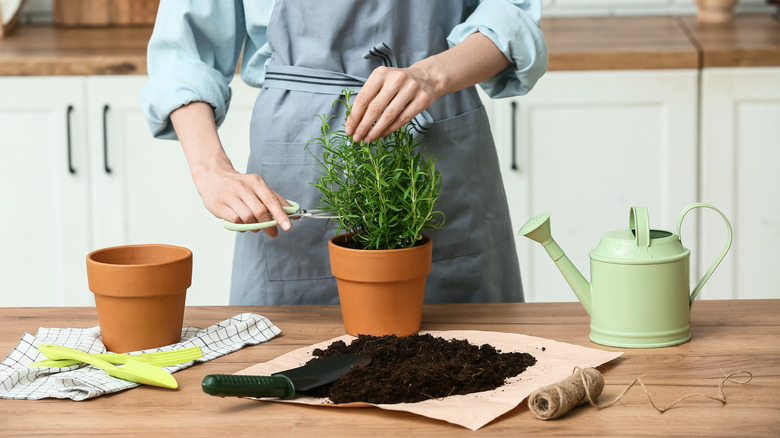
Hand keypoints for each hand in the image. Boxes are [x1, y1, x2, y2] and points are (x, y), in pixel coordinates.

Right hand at [170, 101, 291, 237]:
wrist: (213, 177)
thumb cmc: (240, 185)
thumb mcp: (258, 187)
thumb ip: (276, 199)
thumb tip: (294, 213)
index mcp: (256, 182)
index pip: (271, 200)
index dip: (281, 215)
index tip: (288, 227)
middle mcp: (243, 187)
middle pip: (260, 211)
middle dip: (269, 225)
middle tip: (273, 233)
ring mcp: (230, 196)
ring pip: (248, 217)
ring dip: (254, 226)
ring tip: (256, 226)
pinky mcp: (219, 205)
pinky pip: (235, 221)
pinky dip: (242, 226)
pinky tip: (243, 224)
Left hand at [345, 65, 440, 142]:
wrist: (427, 77)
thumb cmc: (398, 83)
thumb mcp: (382, 82)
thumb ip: (369, 97)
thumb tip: (354, 122)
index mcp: (381, 73)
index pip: (363, 98)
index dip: (354, 116)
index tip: (348, 130)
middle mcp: (396, 79)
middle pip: (375, 108)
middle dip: (363, 126)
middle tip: (356, 138)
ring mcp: (410, 89)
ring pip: (389, 116)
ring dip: (376, 131)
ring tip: (368, 139)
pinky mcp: (422, 99)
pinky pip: (403, 119)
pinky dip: (390, 129)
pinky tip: (381, 135)